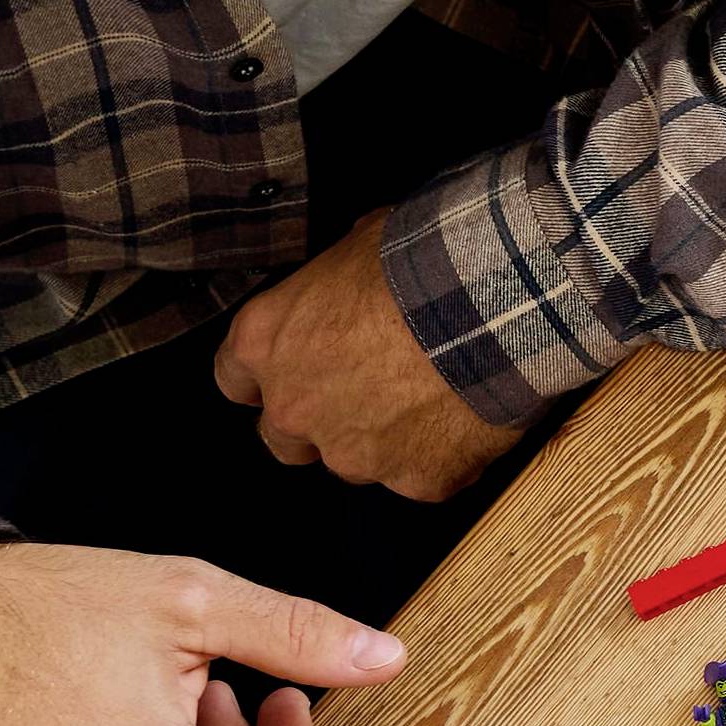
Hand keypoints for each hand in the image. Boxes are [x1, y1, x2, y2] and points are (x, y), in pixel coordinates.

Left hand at [215, 211, 518, 499]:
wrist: (492, 303)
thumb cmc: (419, 261)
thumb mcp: (357, 245)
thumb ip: (335, 284)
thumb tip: (355, 281)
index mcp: (265, 344)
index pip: (234, 380)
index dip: (270, 376)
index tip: (299, 367)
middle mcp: (294, 410)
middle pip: (284, 439)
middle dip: (319, 420)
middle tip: (369, 392)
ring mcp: (354, 455)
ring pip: (357, 462)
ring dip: (384, 440)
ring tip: (435, 400)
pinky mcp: (417, 481)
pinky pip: (426, 475)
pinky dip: (446, 453)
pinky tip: (474, 416)